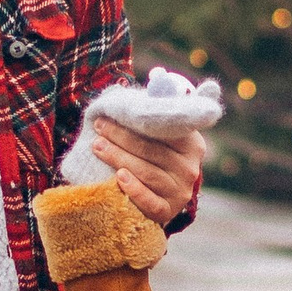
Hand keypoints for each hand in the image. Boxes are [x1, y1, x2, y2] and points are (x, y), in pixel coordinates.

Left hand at [85, 108, 206, 225]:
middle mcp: (190, 169)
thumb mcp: (163, 134)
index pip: (165, 131)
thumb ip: (162, 109)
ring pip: (147, 173)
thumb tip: (159, 79)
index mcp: (192, 145)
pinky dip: (134, 190)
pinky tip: (119, 177)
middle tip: (99, 129)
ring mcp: (180, 192)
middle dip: (122, 138)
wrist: (161, 197)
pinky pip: (150, 201)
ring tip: (98, 147)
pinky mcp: (168, 212)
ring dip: (120, 158)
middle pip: (152, 151)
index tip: (109, 115)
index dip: (136, 122)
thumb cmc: (156, 155)